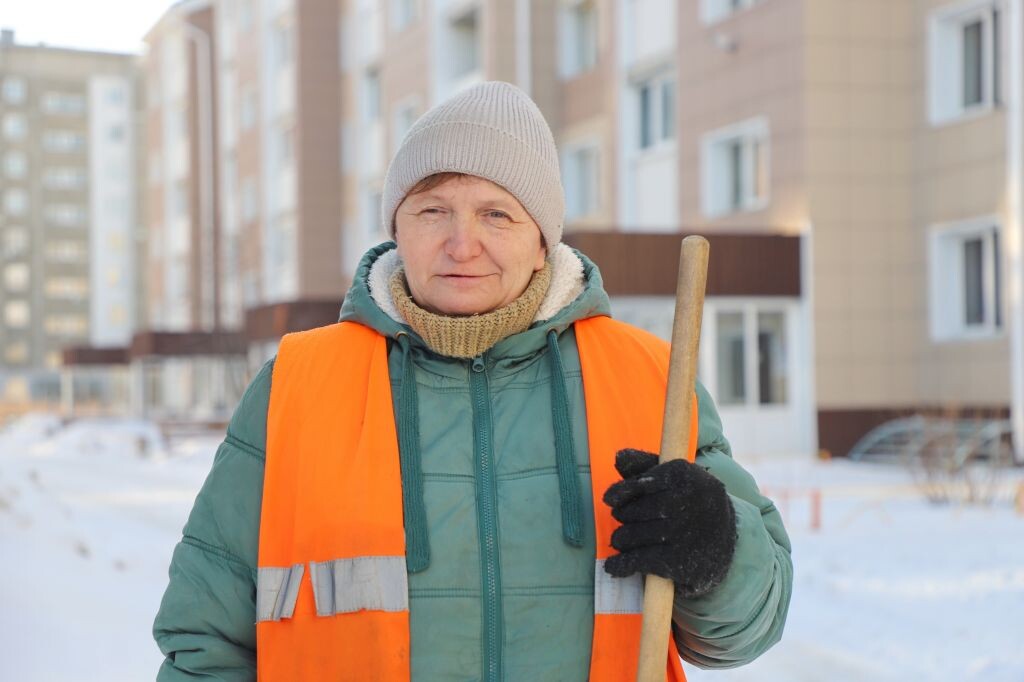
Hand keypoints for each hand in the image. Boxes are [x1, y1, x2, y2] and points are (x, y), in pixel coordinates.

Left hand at [602, 448, 736, 597]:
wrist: (727, 538)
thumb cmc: (691, 500)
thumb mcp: (676, 476)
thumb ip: (645, 464)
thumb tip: (618, 457)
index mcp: (683, 474)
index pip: (640, 482)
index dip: (621, 491)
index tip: (610, 499)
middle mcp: (684, 501)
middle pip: (632, 510)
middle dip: (623, 516)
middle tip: (625, 520)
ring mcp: (682, 532)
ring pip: (631, 535)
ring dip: (621, 539)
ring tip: (623, 540)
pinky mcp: (680, 560)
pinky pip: (638, 560)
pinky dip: (621, 564)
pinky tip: (613, 566)